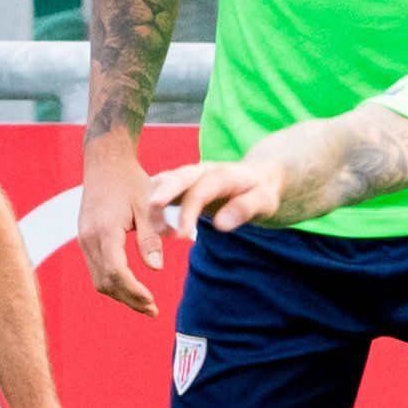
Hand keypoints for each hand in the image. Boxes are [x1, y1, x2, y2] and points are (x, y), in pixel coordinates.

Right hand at [77, 141, 160, 315]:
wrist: (104, 161)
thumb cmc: (129, 180)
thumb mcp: (147, 207)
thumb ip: (150, 238)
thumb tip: (156, 269)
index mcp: (105, 231)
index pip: (117, 272)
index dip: (134, 291)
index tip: (152, 302)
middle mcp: (89, 238)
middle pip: (105, 282)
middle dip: (128, 300)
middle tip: (153, 311)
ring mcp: (84, 239)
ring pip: (98, 279)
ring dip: (120, 294)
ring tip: (144, 304)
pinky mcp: (85, 238)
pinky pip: (96, 268)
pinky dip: (113, 282)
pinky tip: (130, 287)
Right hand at [144, 159, 280, 241]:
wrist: (258, 176)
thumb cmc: (262, 191)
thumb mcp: (265, 200)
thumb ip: (245, 209)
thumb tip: (220, 224)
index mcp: (223, 173)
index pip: (202, 190)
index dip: (190, 212)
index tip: (181, 236)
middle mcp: (202, 171)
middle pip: (179, 178)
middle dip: (163, 193)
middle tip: (150, 210)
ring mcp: (189, 176)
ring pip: (164, 182)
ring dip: (152, 202)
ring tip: (145, 227)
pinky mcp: (180, 185)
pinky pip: (160, 190)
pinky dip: (149, 204)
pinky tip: (142, 224)